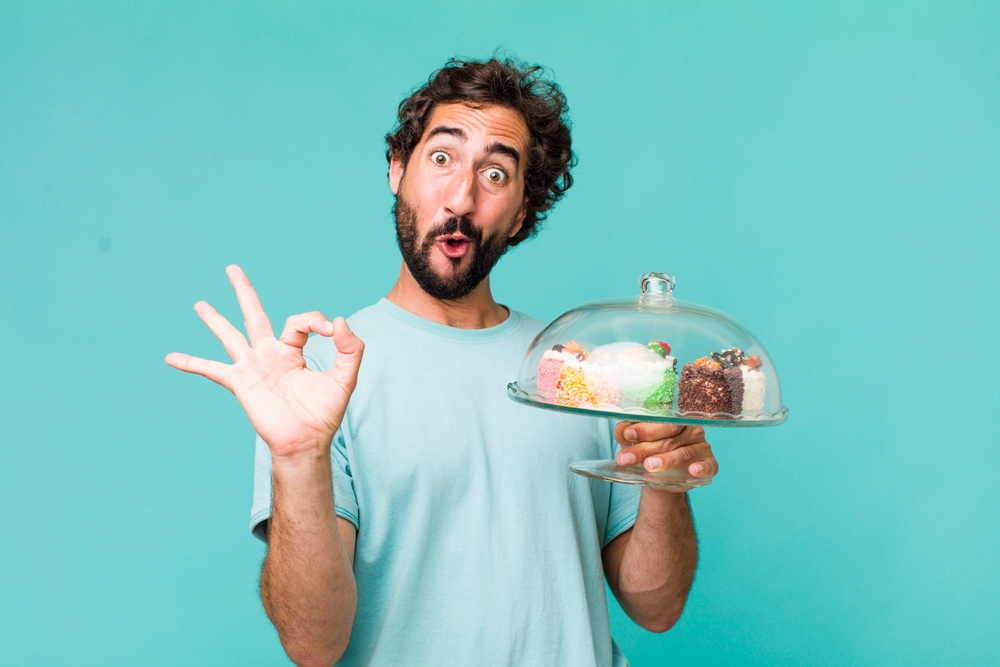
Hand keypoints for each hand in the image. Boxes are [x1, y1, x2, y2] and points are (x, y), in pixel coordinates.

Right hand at [165, 265, 363, 460]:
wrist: (306, 441)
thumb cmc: (325, 413)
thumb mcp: (345, 376)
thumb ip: (350, 348)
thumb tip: (339, 321)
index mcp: (293, 351)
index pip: (299, 322)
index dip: (315, 321)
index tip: (330, 330)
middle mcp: (269, 355)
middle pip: (254, 315)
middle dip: (244, 291)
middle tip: (232, 268)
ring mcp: (252, 367)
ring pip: (230, 336)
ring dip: (214, 320)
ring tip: (200, 304)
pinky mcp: (240, 383)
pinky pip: (211, 370)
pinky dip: (190, 363)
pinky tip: (170, 357)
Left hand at [613, 422, 717, 487]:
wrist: (660, 478)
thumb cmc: (649, 452)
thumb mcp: (634, 443)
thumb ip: (625, 434)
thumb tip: (621, 429)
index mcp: (673, 418)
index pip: (660, 420)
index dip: (644, 428)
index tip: (627, 435)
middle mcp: (690, 428)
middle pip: (668, 438)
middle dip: (645, 449)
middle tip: (627, 458)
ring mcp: (701, 446)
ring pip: (683, 452)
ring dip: (667, 460)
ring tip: (650, 466)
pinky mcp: (710, 463)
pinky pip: (708, 465)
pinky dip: (701, 468)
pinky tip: (693, 470)